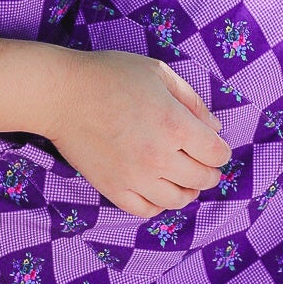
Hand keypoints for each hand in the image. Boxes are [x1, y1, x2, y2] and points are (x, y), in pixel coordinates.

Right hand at [44, 50, 231, 217]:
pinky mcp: (113, 189)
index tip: (214, 146)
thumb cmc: (110, 76)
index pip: (216, 153)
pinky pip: (146, 210)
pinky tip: (157, 189)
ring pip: (177, 200)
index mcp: (175, 125)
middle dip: (208, 171)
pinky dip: (158, 204)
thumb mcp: (159, 73)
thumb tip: (214, 128)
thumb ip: (192, 100)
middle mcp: (159, 157)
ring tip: (182, 178)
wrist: (62, 95)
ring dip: (187, 190)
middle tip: (202, 163)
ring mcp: (135, 177)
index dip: (221, 150)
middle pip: (202, 179)